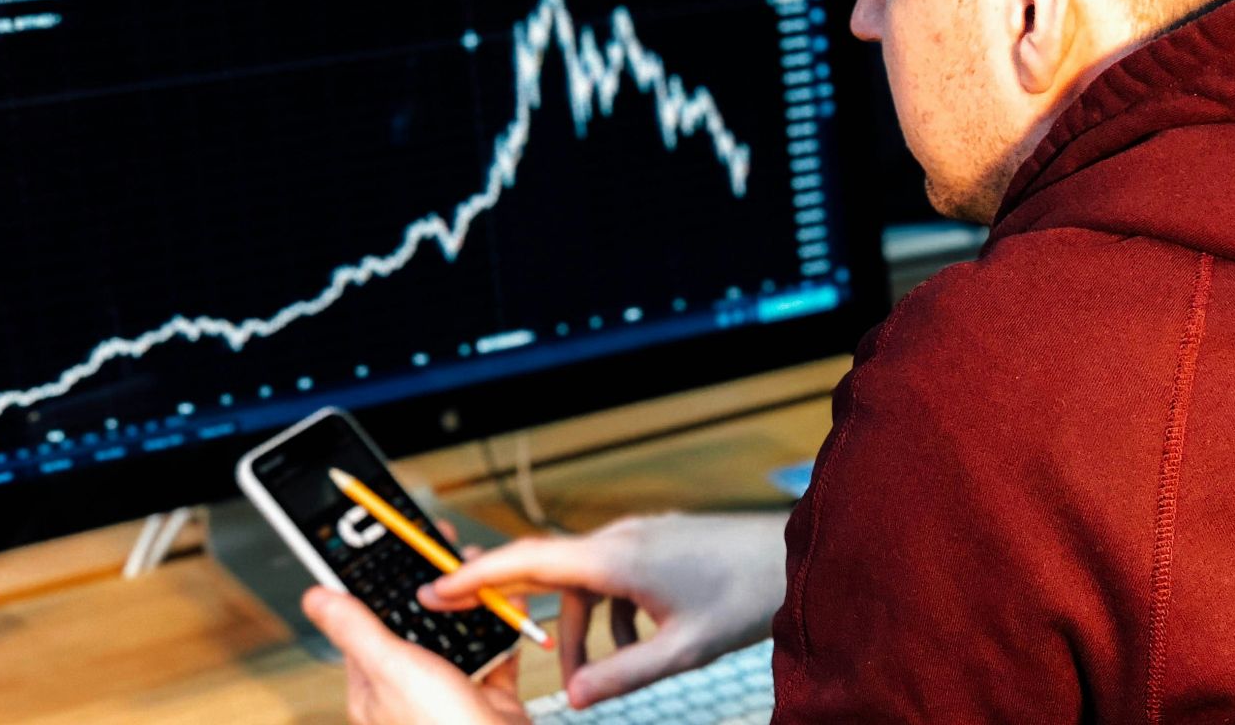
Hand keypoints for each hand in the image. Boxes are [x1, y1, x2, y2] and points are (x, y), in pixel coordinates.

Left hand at [304, 538, 529, 724]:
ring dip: (470, 601)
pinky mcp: (488, 694)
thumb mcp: (393, 669)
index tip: (391, 549)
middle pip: (417, 621)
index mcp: (375, 685)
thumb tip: (315, 598)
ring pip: (457, 632)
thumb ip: (357, 630)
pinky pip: (495, 650)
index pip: (368, 622)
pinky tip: (508, 606)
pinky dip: (504, 626)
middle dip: (433, 586)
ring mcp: (451, 690)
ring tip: (479, 573)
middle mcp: (411, 687)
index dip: (379, 583)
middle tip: (444, 552)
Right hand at [419, 513, 786, 709]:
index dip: (478, 576)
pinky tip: (640, 644)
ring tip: (595, 676)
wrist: (798, 556)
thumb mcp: (680, 650)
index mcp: (617, 558)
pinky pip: (615, 576)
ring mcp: (641, 536)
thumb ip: (622, 675)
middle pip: (552, 574)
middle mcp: (622, 538)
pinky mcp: (659, 542)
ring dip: (582, 628)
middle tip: (495, 639)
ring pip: (587, 582)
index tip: (436, 589)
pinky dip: (612, 613)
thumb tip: (572, 698)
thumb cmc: (746, 594)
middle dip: (526, 610)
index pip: (530, 562)